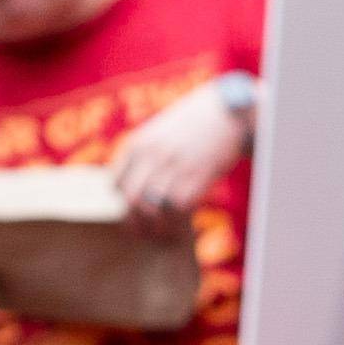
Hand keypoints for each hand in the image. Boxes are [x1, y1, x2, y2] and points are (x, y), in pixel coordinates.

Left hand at [108, 81, 251, 223]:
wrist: (227, 111)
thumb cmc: (194, 125)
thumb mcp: (160, 133)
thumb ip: (145, 157)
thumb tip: (135, 193)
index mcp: (138, 144)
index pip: (116, 184)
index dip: (123, 204)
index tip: (135, 213)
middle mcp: (152, 155)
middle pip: (131, 200)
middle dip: (136, 223)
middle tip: (146, 233)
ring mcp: (174, 165)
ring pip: (153, 208)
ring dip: (159, 227)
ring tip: (166, 233)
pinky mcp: (197, 175)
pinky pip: (179, 208)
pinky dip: (179, 220)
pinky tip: (183, 223)